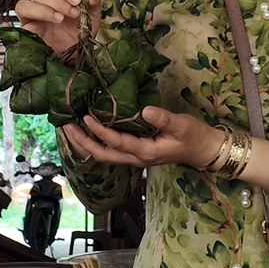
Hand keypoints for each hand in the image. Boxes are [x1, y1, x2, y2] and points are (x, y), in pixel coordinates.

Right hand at [12, 0, 85, 55]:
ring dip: (43, 9)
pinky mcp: (23, 36)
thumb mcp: (92, 17)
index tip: (78, 1)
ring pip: (25, 4)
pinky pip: (10, 29)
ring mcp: (31, 21)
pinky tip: (8, 25)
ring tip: (59, 19)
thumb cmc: (81, 37)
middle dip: (58, 0)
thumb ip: (93, 1)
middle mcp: (41, 7)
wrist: (78, 59)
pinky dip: (7, 26)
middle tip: (73, 13)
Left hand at [60, 106, 224, 170]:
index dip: (100, 130)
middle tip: (66, 128)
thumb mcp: (182, 125)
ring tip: (71, 130)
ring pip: (105, 154)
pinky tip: (89, 131)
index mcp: (145, 152)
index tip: (86, 117)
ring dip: (86, 143)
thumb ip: (163, 118)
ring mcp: (135, 157)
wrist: (203, 150)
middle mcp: (136, 158)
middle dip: (83, 142)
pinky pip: (111, 150)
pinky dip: (97, 141)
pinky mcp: (136, 152)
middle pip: (103, 154)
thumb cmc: (193, 136)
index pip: (117, 142)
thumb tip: (145, 110)